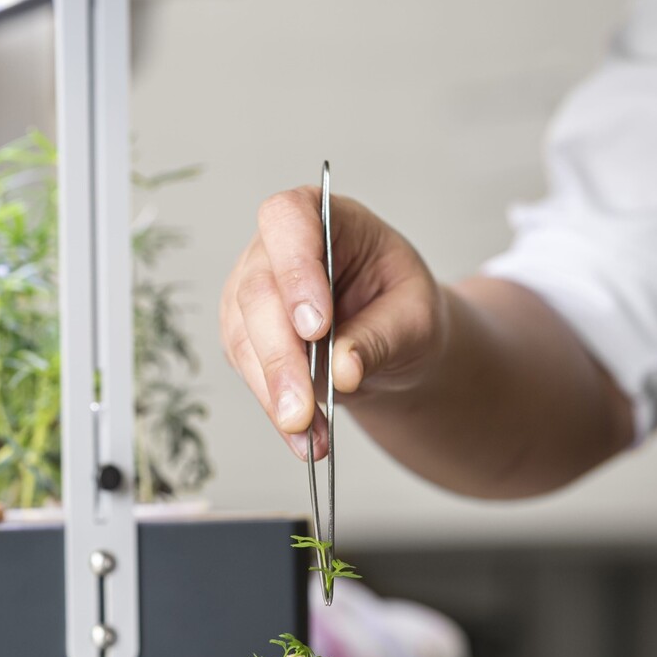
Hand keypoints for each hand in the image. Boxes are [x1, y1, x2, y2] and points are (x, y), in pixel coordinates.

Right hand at [220, 186, 448, 460]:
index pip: (289, 221)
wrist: (390, 340)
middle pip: (258, 292)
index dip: (295, 270)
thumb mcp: (414, 317)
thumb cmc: (402, 308)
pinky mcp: (245, 336)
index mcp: (323, 218)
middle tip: (303, 410)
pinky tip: (303, 438)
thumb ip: (381, 336)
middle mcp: (275, 250)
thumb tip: (342, 370)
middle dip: (281, 357)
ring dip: (274, 393)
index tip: (316, 328)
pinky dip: (276, 408)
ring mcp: (252, 293)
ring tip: (310, 436)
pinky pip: (249, 372)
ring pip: (243, 339)